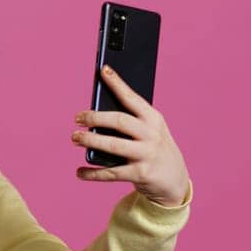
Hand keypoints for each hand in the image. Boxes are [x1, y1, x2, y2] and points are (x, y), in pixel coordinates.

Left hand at [71, 64, 191, 206]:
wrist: (175, 181)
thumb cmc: (154, 149)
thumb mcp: (149, 131)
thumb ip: (129, 122)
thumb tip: (95, 118)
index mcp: (154, 119)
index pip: (132, 98)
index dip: (117, 83)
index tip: (103, 70)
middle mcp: (152, 135)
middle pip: (119, 121)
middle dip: (95, 118)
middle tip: (77, 118)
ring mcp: (147, 155)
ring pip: (113, 145)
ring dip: (90, 141)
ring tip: (75, 138)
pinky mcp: (141, 174)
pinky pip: (111, 173)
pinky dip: (93, 173)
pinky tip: (80, 171)